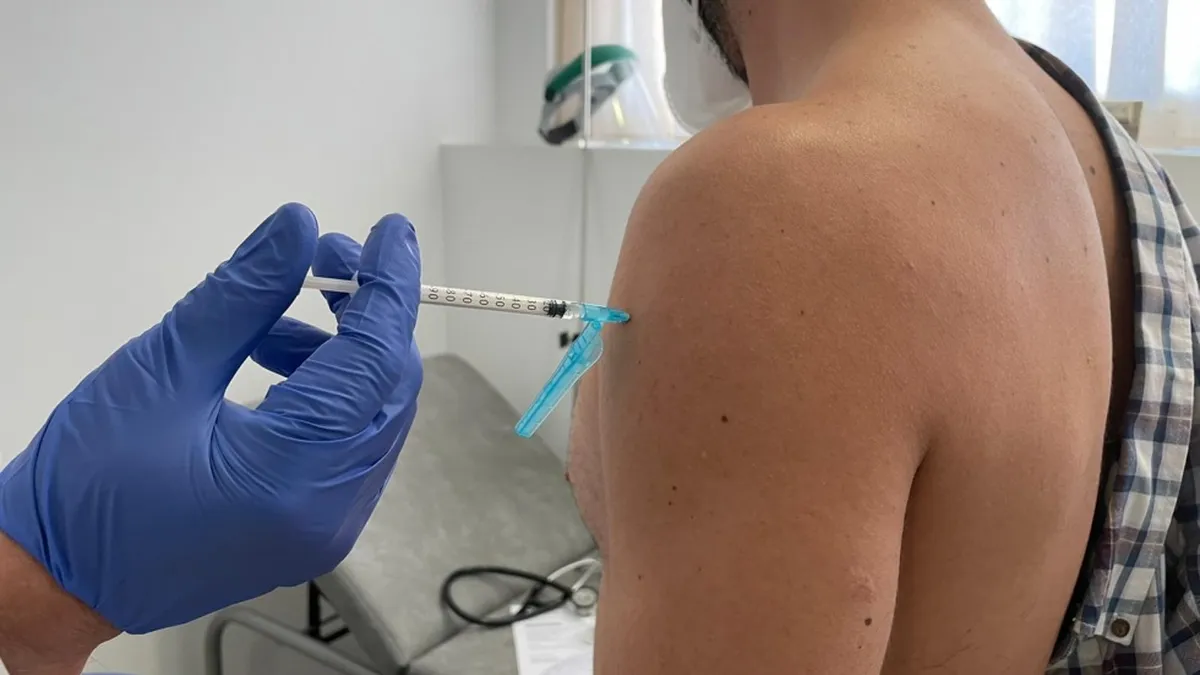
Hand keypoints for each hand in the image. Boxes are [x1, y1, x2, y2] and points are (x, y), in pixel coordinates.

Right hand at [0, 204, 422, 637]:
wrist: (52, 582)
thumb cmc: (88, 486)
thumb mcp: (164, 369)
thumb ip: (243, 294)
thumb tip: (297, 228)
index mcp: (293, 475)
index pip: (374, 361)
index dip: (388, 287)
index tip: (390, 233)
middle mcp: (328, 512)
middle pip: (388, 389)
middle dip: (370, 316)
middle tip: (329, 259)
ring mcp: (324, 528)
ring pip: (373, 416)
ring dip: (344, 354)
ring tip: (277, 318)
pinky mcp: (309, 529)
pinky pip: (348, 446)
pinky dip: (328, 394)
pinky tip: (278, 363)